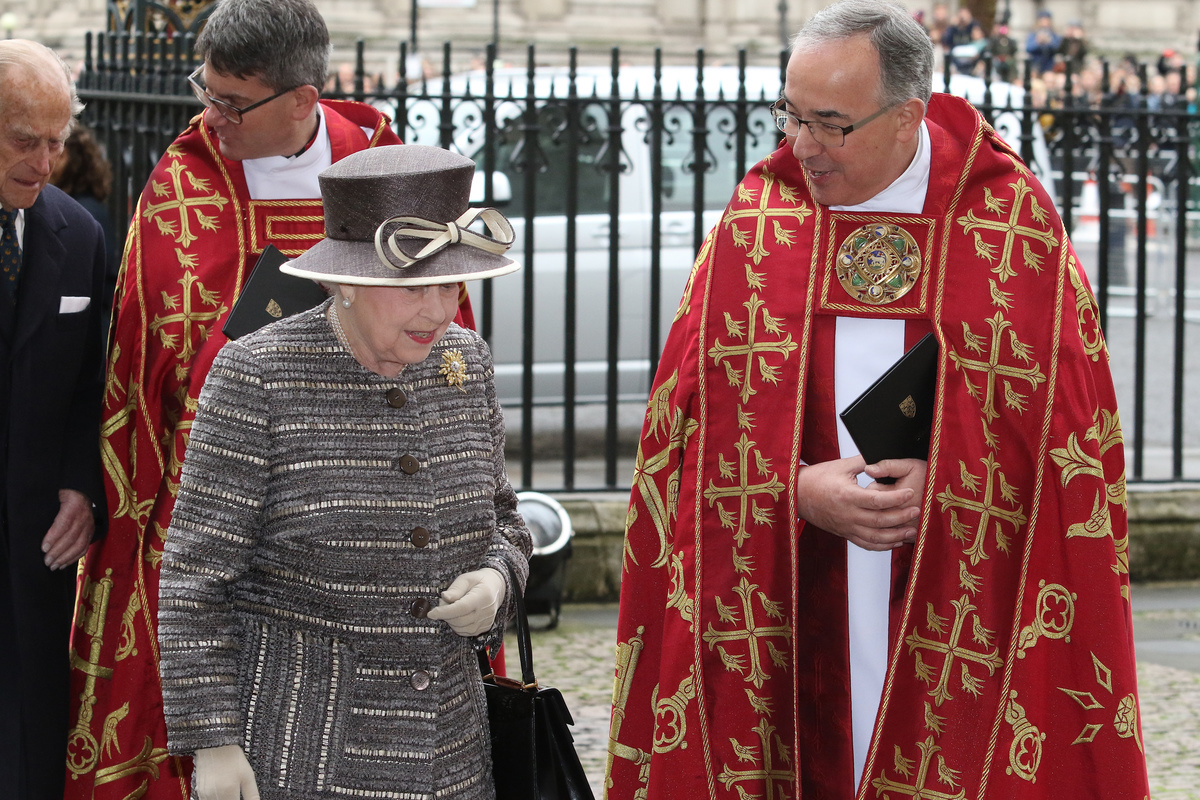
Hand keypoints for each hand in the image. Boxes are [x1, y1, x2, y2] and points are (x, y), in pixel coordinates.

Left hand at [41, 489, 94, 569]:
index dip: (54, 537)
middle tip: (47, 561)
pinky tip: (63, 564)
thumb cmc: (64, 494)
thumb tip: (34, 524)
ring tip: (54, 566)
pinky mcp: (91, 532)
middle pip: (72, 537)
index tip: (43, 548)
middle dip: (58, 552)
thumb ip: (48, 508)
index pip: (64, 524)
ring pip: (80, 545)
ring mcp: (89, 525)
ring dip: (66, 558)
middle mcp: (84, 517)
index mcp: (74, 505)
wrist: (82, 492)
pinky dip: (74, 558)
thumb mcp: (55, 496)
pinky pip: (84, 547)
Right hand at [193, 745, 258, 799]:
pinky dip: (216, 798)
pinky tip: (222, 790)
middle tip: (236, 794)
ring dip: (224, 799)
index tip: (242, 799)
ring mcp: (204, 794)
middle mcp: (214, 796)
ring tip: (230, 791)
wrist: (214, 745)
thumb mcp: (248, 775)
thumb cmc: (232, 758)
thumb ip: (252, 794)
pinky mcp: (198, 791)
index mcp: (229, 793)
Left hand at [427, 567, 505, 636]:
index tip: (431, 613)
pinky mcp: (484, 628)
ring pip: (460, 628)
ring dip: (450, 620)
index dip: (445, 612)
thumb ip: (455, 589)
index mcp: (483, 596)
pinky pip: (465, 632)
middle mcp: (486, 612)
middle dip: (445, 614)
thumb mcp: (466, 579)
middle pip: (459, 620)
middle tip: (443, 603)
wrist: (496, 588)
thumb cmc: (478, 581)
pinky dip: (457, 626)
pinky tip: (458, 615)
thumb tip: (444, 598)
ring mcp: (486, 622)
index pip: (461, 608)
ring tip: (452, 607)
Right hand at [795, 456, 925, 550]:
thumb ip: (864, 462)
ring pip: (875, 537)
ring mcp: (846, 526)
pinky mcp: (845, 533)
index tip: (910, 492)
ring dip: (895, 536)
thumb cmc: (816, 479)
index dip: (896, 498)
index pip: (877, 500)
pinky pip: (866, 544)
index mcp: (847, 496)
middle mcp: (847, 514)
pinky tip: (894, 541)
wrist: (797, 495)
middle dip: (901, 517)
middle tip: (916, 510)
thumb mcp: (841, 466)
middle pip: (880, 520)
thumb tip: (882, 458)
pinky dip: (882, 545)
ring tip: (911, 530)